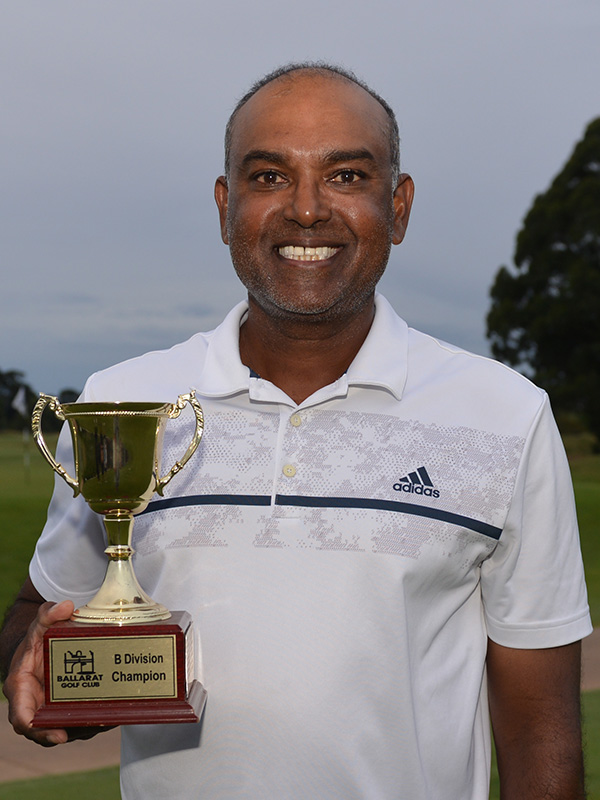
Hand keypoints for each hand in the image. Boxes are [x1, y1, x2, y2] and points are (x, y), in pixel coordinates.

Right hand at [3, 599, 108, 745]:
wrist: (41, 647)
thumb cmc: (37, 640)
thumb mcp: (40, 624)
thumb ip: (48, 613)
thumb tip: (66, 606)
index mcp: (20, 689)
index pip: (22, 718)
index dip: (38, 730)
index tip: (58, 736)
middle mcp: (32, 705)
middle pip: (46, 730)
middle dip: (69, 732)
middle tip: (90, 729)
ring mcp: (48, 710)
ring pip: (65, 727)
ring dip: (84, 728)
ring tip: (106, 721)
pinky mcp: (64, 709)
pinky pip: (77, 720)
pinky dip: (92, 721)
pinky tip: (111, 715)